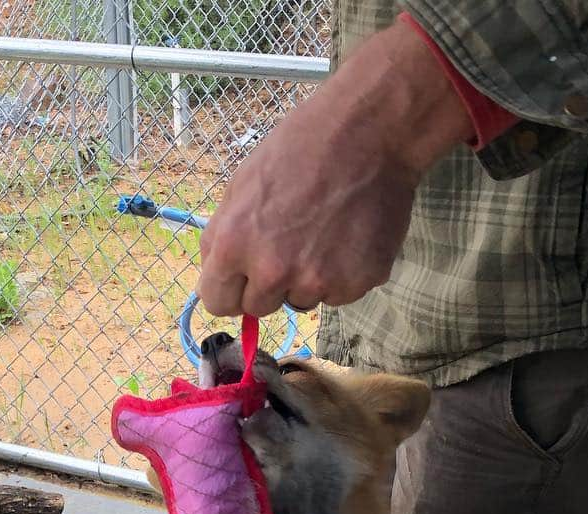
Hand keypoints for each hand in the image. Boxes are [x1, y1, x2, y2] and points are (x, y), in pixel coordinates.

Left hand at [198, 20, 473, 316]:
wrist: (371, 131)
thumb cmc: (301, 149)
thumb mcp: (241, 184)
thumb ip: (222, 237)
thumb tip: (217, 277)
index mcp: (235, 245)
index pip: (218, 303)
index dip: (230, 289)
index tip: (243, 280)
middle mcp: (273, 271)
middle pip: (258, 308)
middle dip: (268, 285)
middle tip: (289, 244)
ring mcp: (317, 282)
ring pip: (300, 301)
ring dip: (306, 279)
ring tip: (322, 233)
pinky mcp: (355, 284)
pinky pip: (336, 295)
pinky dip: (341, 274)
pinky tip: (347, 237)